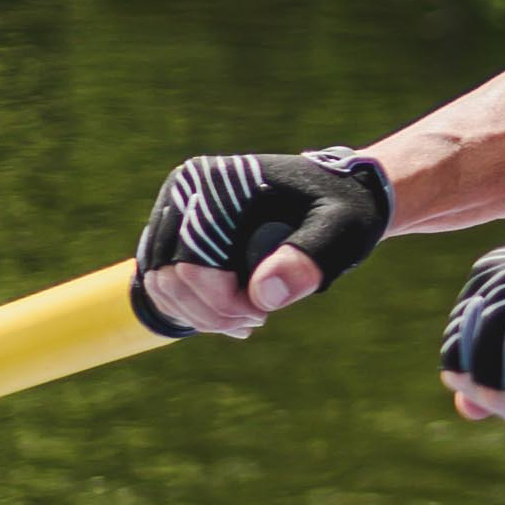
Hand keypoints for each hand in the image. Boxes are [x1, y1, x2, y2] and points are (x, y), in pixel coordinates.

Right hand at [134, 147, 393, 337]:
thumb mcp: (340, 230)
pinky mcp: (178, 231)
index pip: (189, 263)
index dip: (221, 302)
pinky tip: (233, 314)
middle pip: (168, 277)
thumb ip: (307, 259)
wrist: (338, 193)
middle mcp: (184, 191)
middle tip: (257, 319)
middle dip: (211, 312)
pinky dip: (192, 307)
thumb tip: (262, 295)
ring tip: (247, 318)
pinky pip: (165, 282)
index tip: (262, 313)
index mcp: (214, 185)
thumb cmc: (342, 208)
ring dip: (200, 315)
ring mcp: (176, 210)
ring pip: (162, 285)